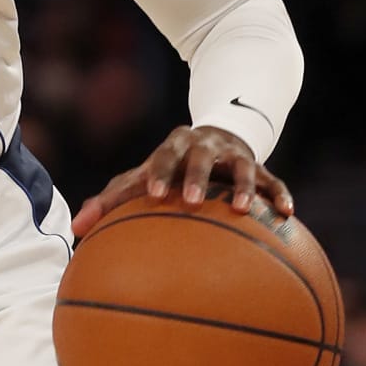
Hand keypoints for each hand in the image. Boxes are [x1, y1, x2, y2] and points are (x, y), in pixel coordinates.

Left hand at [72, 126, 291, 239]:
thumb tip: (76, 230)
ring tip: (245, 211)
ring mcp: (235, 156)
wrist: (216, 136)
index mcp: (172, 147)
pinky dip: (281, 196)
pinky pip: (275, 181)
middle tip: (191, 201)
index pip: (162, 157)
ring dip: (245, 187)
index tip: (154, 193)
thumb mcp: (143, 177)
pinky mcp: (261, 168)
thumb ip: (111, 200)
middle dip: (196, 176)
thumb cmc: (168, 168)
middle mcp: (205, 147)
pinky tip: (289, 215)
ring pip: (243, 166)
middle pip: (200, 157)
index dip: (158, 173)